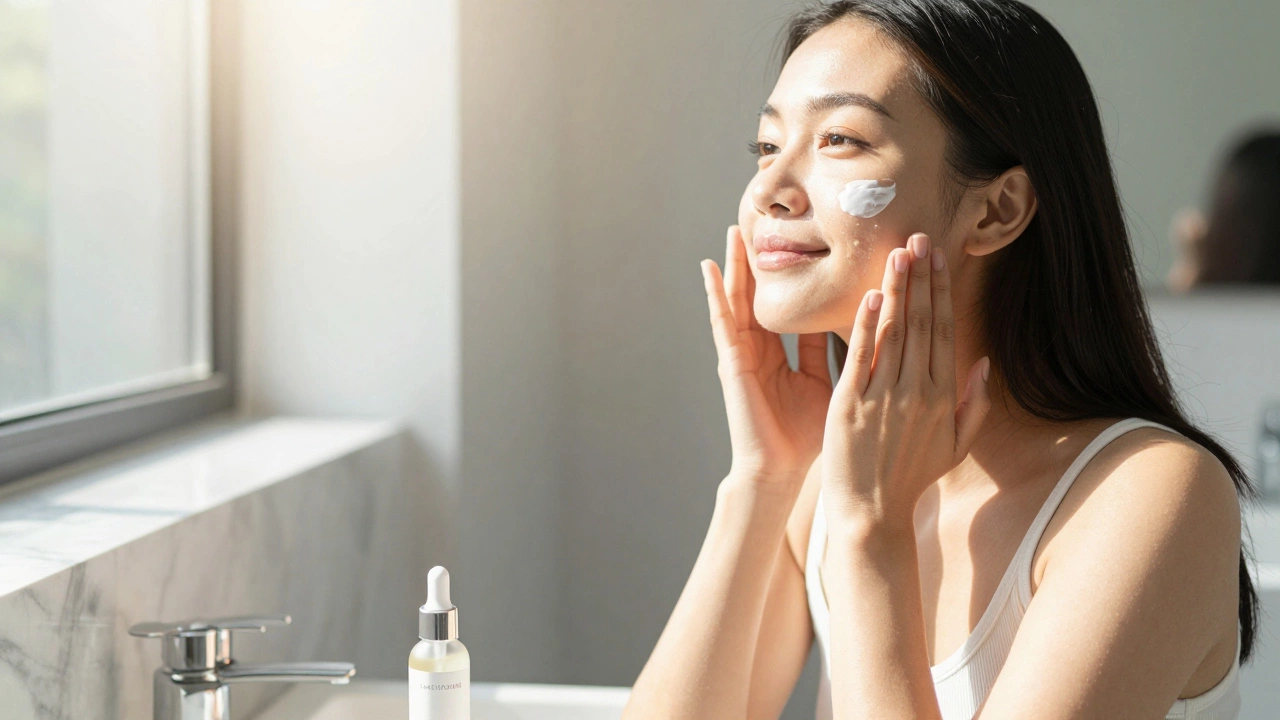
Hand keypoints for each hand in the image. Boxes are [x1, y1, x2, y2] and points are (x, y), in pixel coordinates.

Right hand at [701, 225, 833, 486]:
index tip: (807, 242)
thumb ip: (840, 355)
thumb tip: (869, 325)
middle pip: (764, 296)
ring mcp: (743, 354)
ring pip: (740, 300)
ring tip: (735, 231)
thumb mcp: (831, 385)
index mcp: (787, 356)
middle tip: (767, 222)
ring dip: (736, 266)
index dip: (799, 278)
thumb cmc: (807, 438)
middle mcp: (762, 350)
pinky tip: (708, 269)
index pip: (793, 307)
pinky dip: (714, 294)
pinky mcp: (732, 362)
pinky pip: (722, 321)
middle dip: (764, 262)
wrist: (780, 471)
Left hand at [821, 233, 990, 525]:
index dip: (941, 291)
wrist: (871, 513)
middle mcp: (917, 393)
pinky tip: (872, 295)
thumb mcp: (955, 445)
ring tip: (897, 253)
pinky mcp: (851, 406)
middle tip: (918, 238)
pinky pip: (862, 358)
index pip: (944, 331)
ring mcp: (884, 398)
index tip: (938, 258)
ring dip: (898, 290)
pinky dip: (867, 326)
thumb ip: (973, 404)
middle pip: (923, 323)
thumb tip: (984, 363)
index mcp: (942, 397)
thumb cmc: (911, 477)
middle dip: (921, 278)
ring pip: (895, 333)